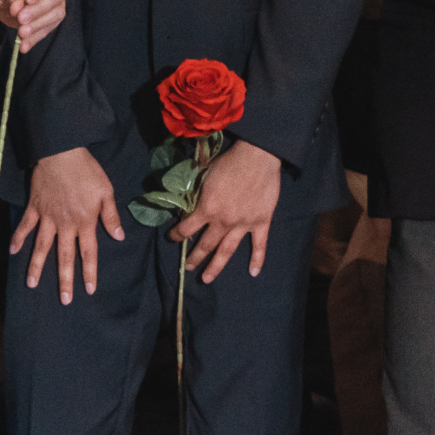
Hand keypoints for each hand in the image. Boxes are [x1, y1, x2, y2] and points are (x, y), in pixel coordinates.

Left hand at [0, 0, 67, 53]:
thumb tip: (20, 8)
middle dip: (38, 10)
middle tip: (21, 19)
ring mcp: (55, 1)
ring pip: (55, 14)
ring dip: (38, 26)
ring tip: (21, 33)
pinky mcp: (49, 18)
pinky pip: (47, 29)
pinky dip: (35, 38)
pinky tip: (24, 45)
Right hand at [11, 146, 122, 303]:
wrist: (61, 153)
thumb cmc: (87, 171)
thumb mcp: (106, 192)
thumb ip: (111, 216)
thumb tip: (118, 237)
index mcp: (85, 222)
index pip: (88, 253)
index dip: (89, 272)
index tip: (89, 290)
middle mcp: (65, 224)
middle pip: (64, 256)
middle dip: (64, 279)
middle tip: (64, 299)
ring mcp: (48, 217)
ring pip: (42, 246)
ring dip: (36, 266)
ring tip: (31, 284)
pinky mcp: (35, 208)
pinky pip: (25, 226)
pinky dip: (19, 238)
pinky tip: (13, 251)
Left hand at [172, 138, 283, 283]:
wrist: (257, 157)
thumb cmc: (228, 163)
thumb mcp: (204, 176)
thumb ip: (196, 194)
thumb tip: (186, 204)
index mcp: (207, 209)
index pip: (187, 228)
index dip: (177, 235)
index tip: (173, 238)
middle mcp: (223, 222)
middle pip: (206, 245)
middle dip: (195, 257)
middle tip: (188, 267)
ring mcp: (243, 224)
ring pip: (227, 251)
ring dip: (216, 266)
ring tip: (207, 278)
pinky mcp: (261, 222)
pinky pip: (259, 245)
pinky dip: (257, 259)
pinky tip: (253, 272)